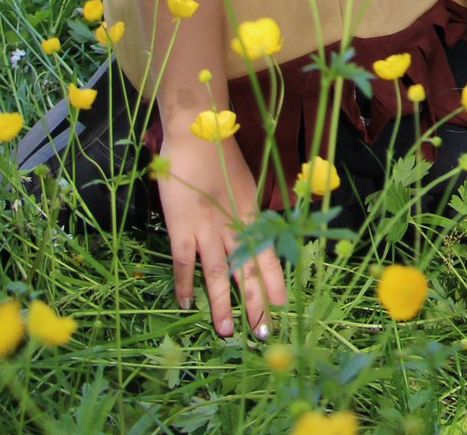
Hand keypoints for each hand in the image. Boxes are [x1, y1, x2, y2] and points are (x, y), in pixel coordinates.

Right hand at [157, 128, 285, 339]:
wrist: (198, 134)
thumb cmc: (220, 156)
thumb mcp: (242, 185)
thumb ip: (245, 211)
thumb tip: (253, 235)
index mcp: (251, 215)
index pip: (269, 256)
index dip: (276, 283)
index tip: (284, 307)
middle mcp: (233, 227)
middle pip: (247, 272)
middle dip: (255, 304)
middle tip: (263, 333)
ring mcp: (207, 229)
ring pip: (217, 276)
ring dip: (221, 305)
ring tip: (226, 333)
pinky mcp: (182, 228)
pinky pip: (185, 262)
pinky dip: (184, 284)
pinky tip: (185, 304)